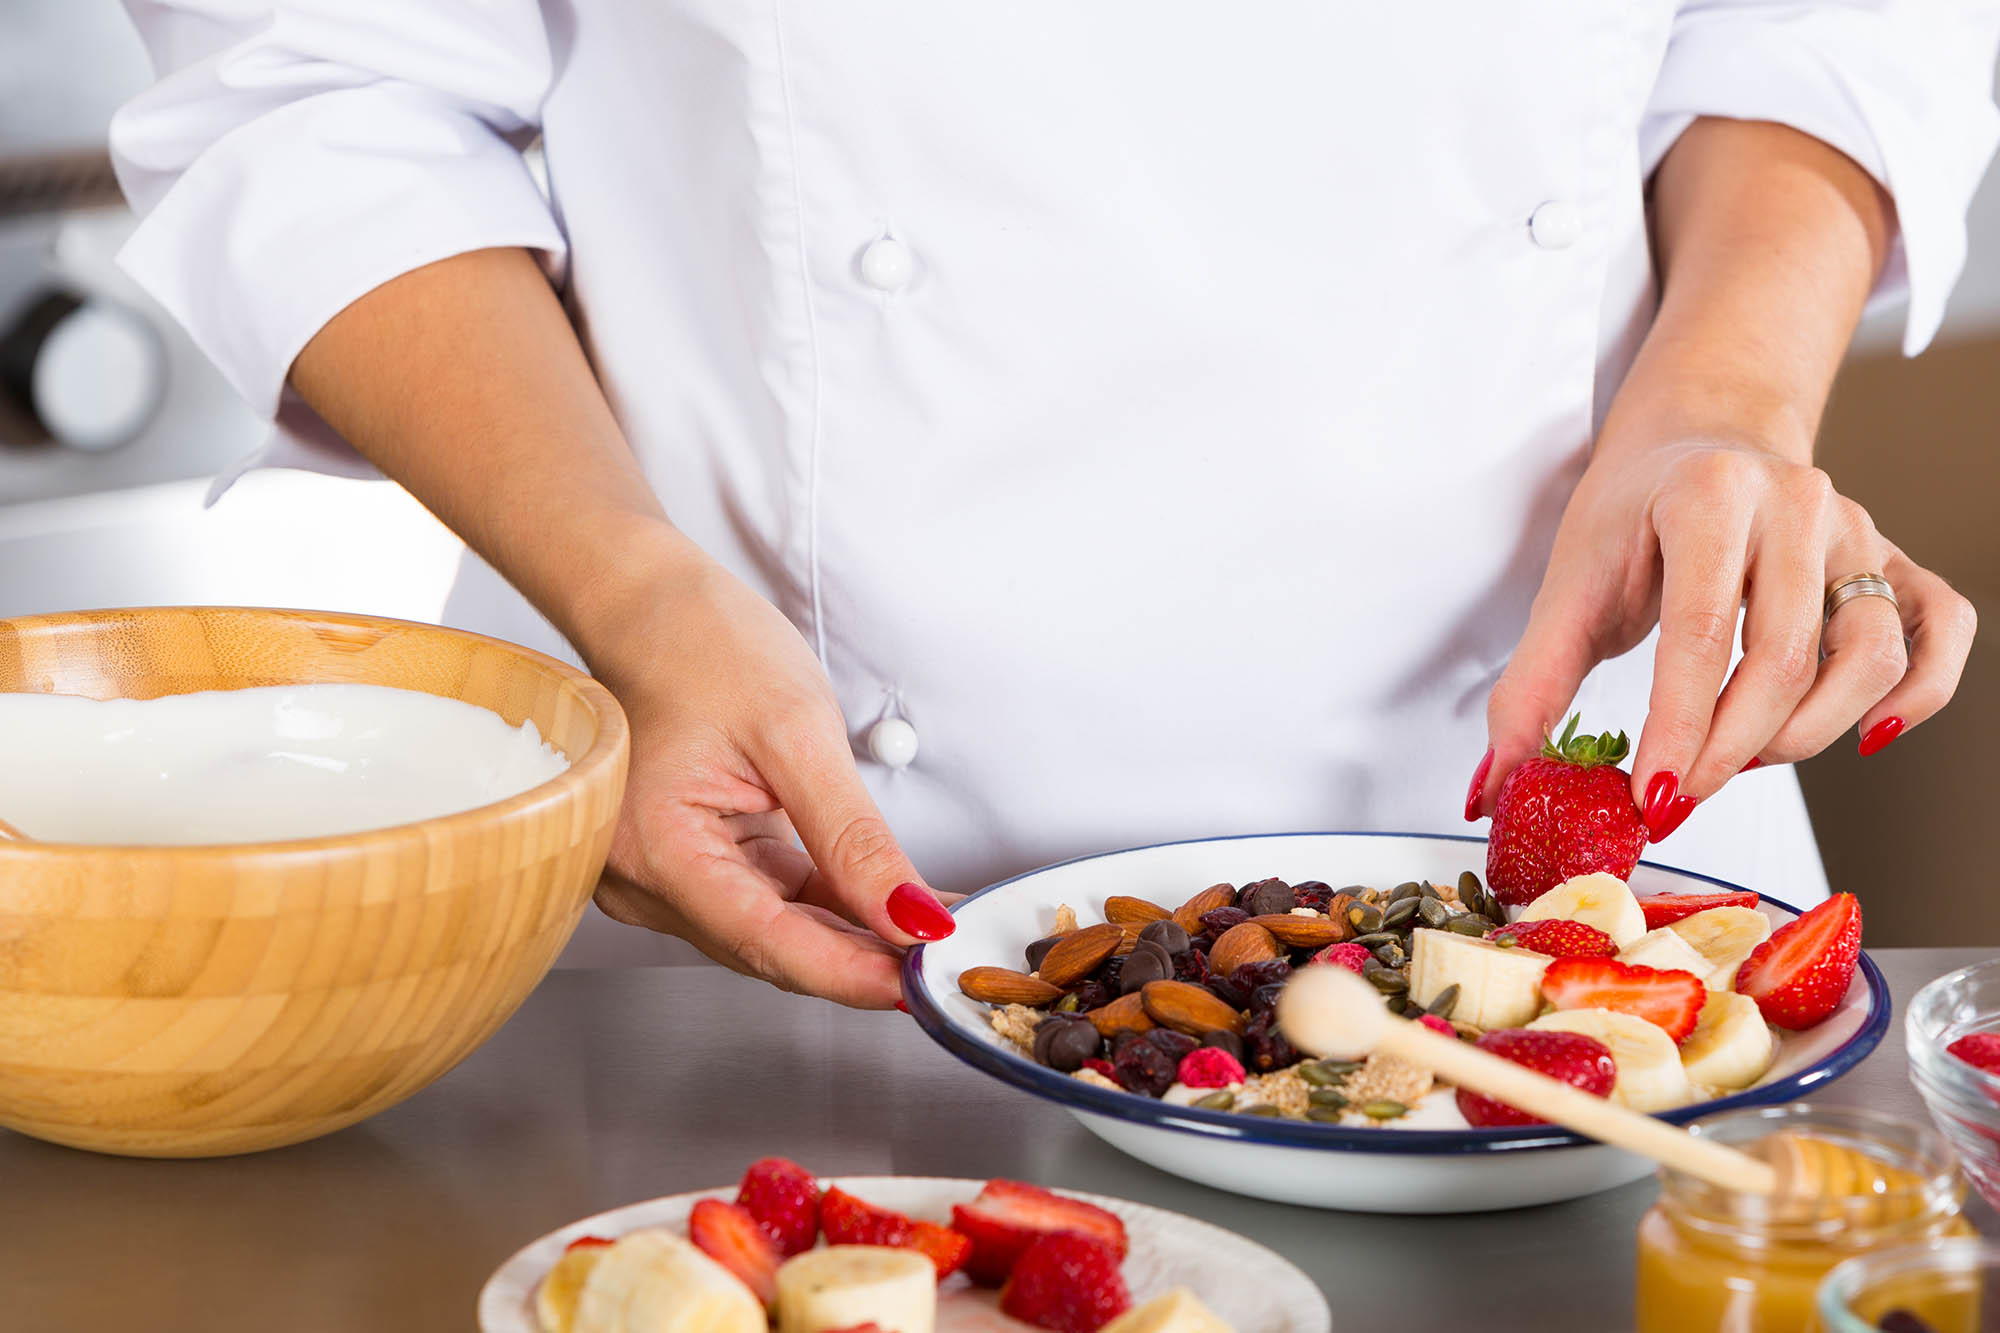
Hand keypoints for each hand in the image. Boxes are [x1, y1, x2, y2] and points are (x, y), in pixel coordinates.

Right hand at [586, 548, 951, 1008]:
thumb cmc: (699, 642)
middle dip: (863, 958)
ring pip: (773, 929)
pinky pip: (765, 899)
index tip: (925, 983)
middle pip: (770, 946)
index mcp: (654, 851)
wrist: (647, 602)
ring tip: (932, 925)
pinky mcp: (688, 862)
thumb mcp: (795, 732)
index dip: (854, 974)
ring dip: (852, 934)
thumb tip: (911, 917)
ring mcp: (660, 876)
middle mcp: (642, 881)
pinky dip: (827, 903)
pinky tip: (886, 901)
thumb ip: (853, 837)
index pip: (768, 942)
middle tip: (948, 958)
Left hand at [1471, 437, 1976, 837]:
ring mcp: (1856, 530)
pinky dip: (1920, 691)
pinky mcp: (1894, 558)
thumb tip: (1494, 784)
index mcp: (1708, 496)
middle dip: (1729, 749)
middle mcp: (1796, 503)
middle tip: (1680, 798)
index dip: (1680, 729)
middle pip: (1785, 658)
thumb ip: (1532, 685)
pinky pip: (1940, 629)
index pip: (1701, 634)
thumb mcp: (1567, 582)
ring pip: (1867, 656)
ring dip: (1807, 733)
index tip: (1655, 798)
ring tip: (1740, 759)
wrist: (1696, 438)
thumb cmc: (1632, 512)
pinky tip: (1865, 733)